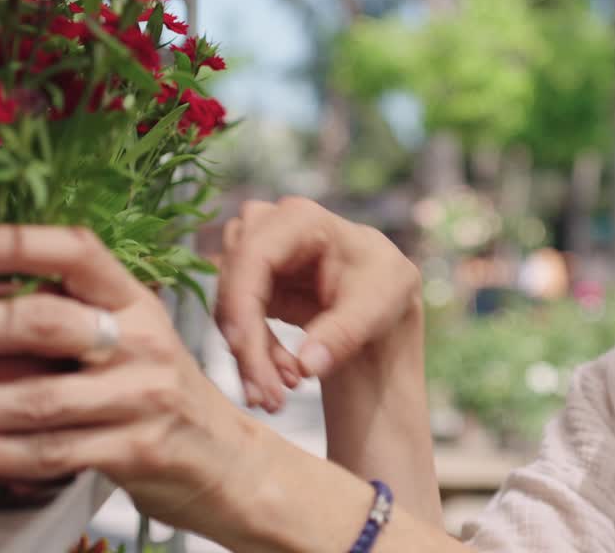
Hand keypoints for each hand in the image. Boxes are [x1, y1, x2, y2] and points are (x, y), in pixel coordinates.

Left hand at [0, 225, 269, 536]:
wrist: (220, 456)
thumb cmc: (157, 390)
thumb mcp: (129, 337)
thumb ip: (72, 316)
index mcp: (136, 302)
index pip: (80, 253)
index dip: (19, 244)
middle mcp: (142, 342)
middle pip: (46, 323)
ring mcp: (141, 398)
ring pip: (39, 399)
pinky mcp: (135, 449)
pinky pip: (51, 452)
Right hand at [217, 197, 422, 410]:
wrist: (381, 300)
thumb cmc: (385, 288)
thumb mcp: (378, 307)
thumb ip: (343, 334)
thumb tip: (307, 364)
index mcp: (302, 219)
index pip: (253, 256)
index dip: (240, 305)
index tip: (246, 354)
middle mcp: (269, 228)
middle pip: (233, 284)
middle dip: (246, 344)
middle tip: (268, 395)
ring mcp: (255, 254)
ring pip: (229, 308)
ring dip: (251, 355)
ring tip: (282, 393)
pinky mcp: (251, 285)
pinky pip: (237, 323)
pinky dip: (255, 354)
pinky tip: (284, 377)